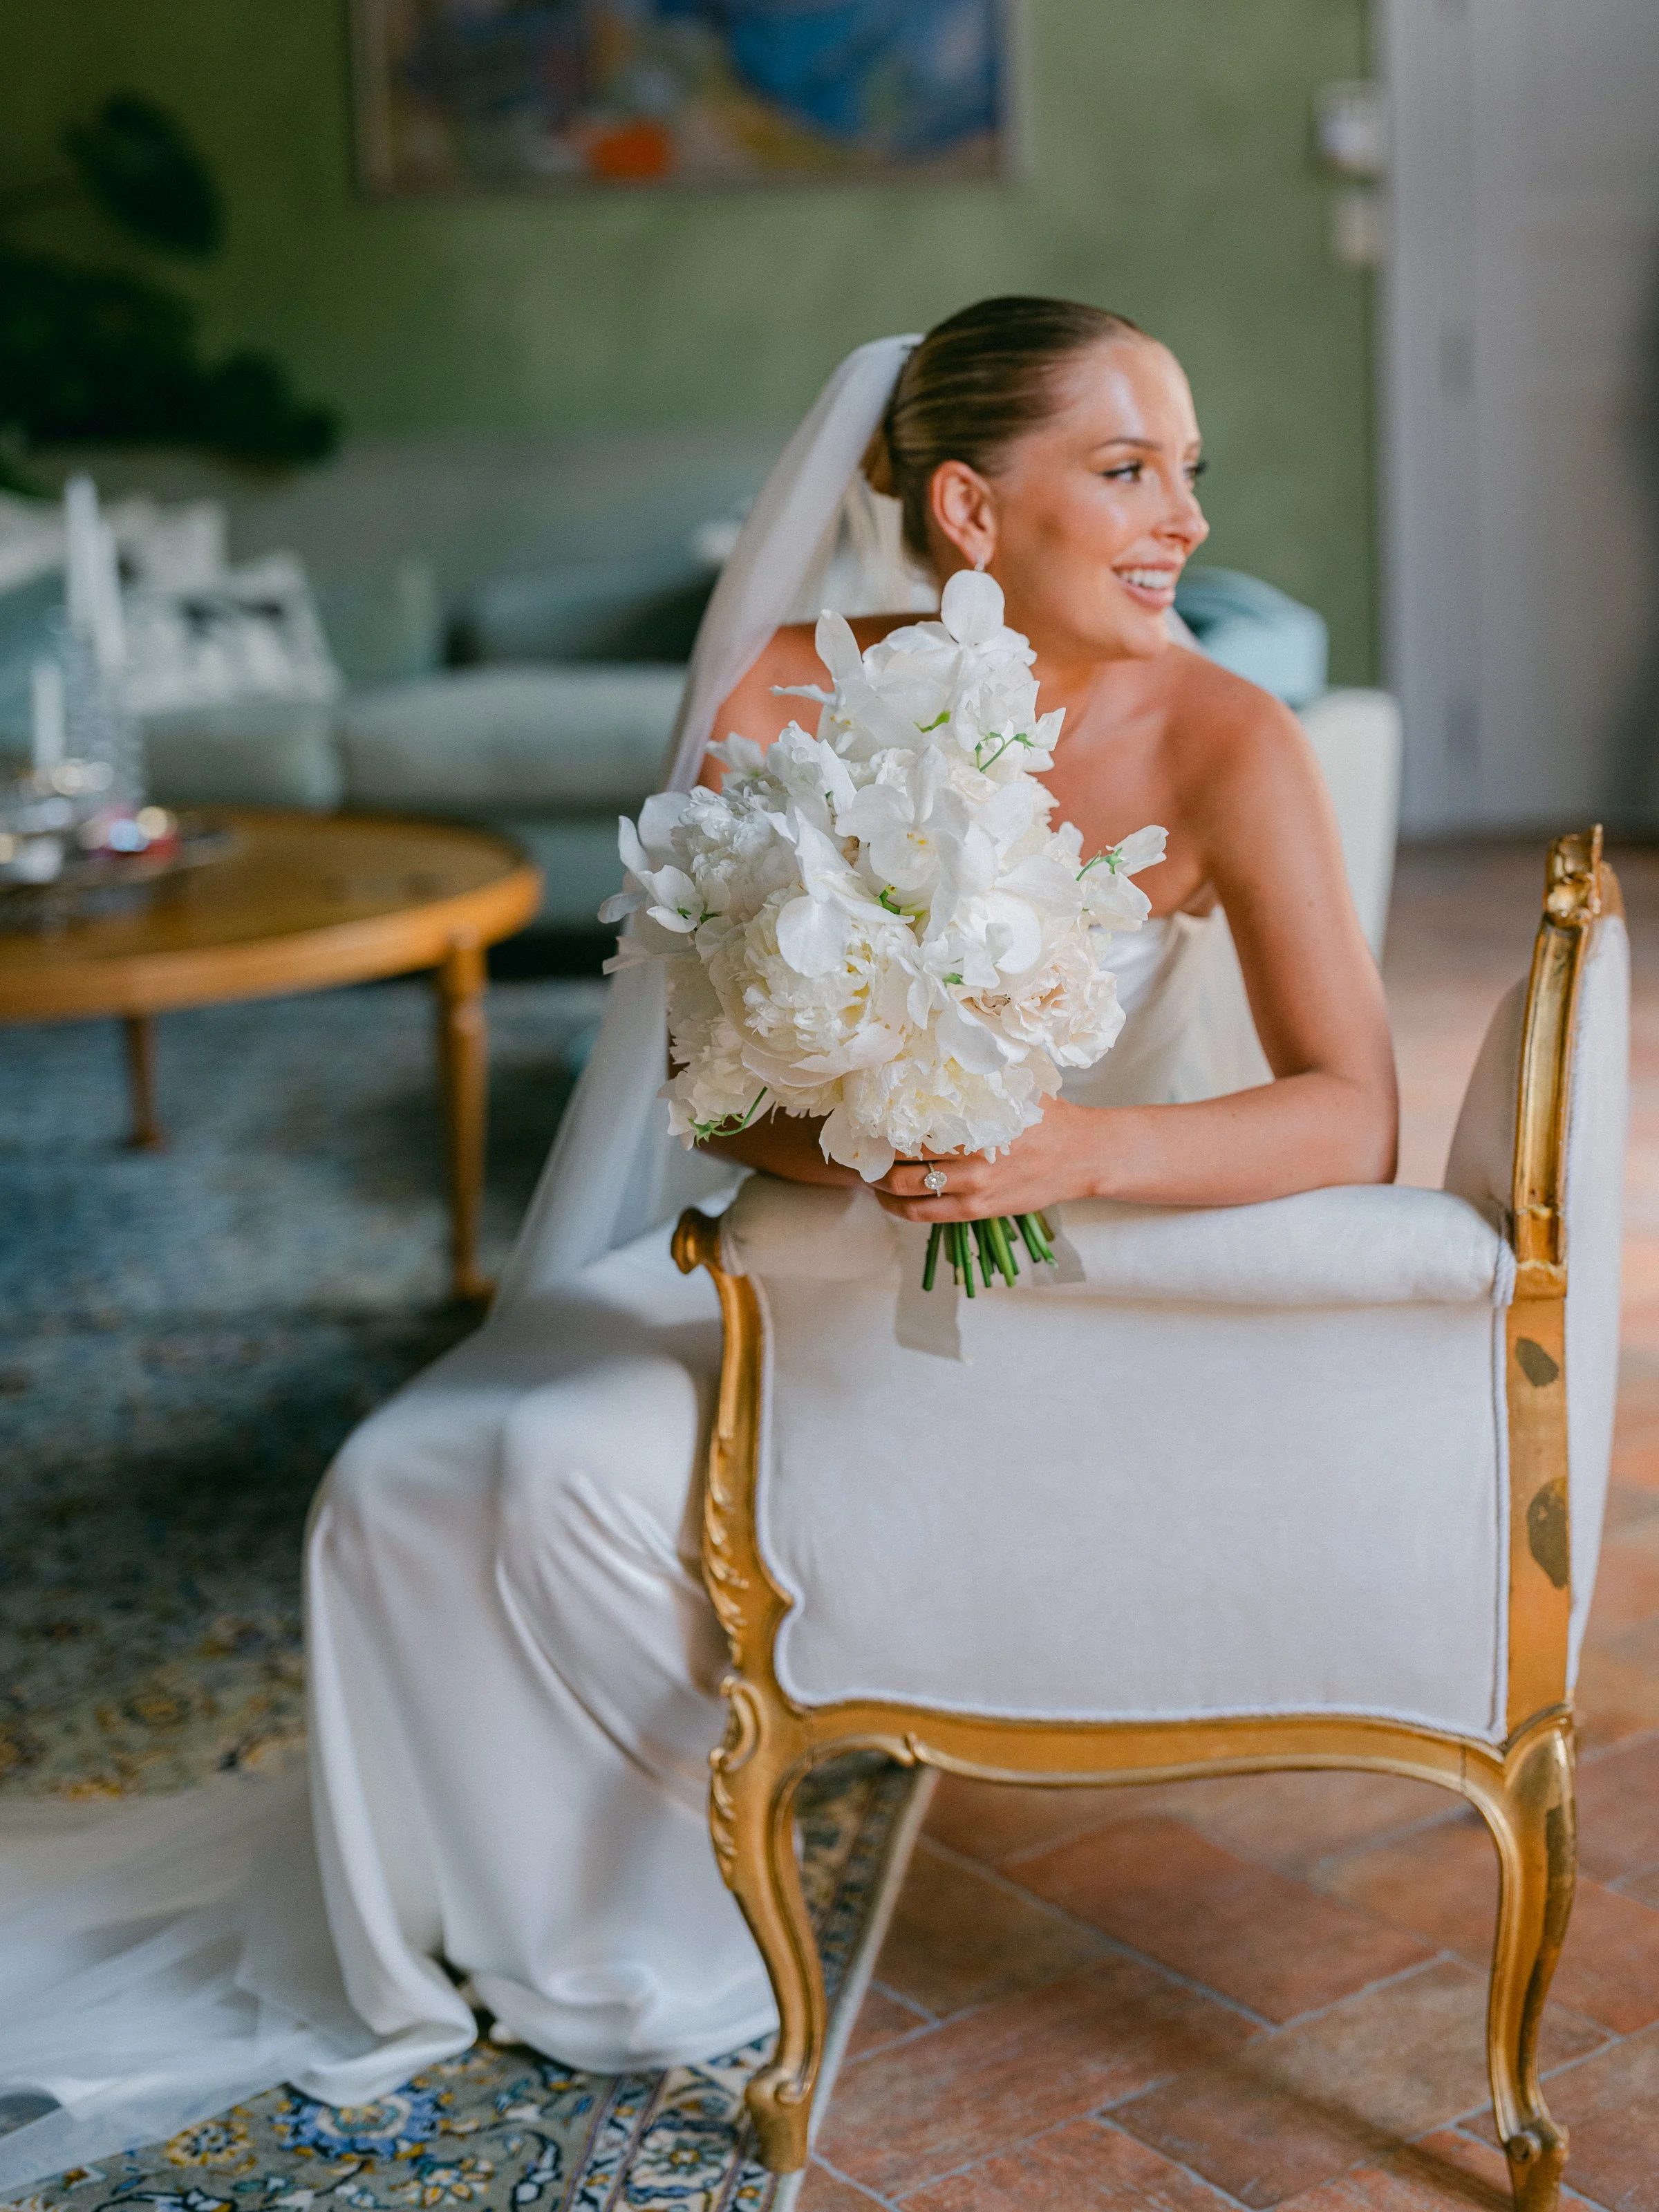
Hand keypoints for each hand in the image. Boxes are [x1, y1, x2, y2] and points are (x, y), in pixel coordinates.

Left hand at [871, 1096, 1105, 1221]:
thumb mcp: (1016, 1087)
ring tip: (867, 1172)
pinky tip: (886, 1199)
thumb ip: (979, 1074)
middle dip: (873, 1154)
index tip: (866, 1113)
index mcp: (977, 1121)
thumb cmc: (1048, 1117)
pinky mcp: (978, 1211)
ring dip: (879, 1183)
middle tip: (859, 1144)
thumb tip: (937, 1049)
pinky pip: (924, 1214)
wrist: (1083, 1156)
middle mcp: (972, 1157)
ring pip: (907, 1189)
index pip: (914, 1122)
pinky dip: (897, 1208)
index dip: (882, 1120)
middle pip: (902, 1158)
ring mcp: (974, 1188)